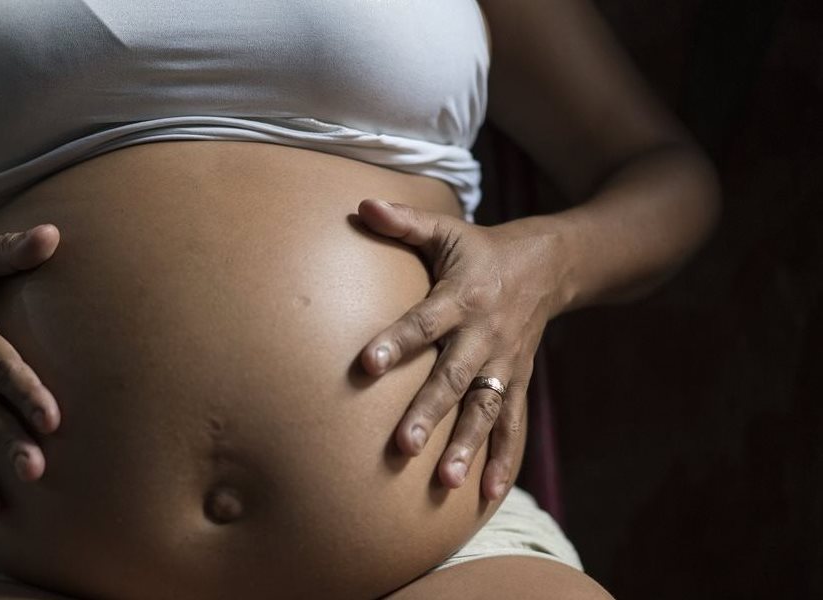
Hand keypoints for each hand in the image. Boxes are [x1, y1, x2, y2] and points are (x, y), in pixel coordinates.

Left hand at [355, 199, 564, 500]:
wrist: (552, 264)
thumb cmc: (482, 249)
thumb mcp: (446, 230)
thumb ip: (403, 222)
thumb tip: (360, 205)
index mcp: (463, 296)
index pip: (424, 322)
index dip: (396, 342)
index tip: (367, 365)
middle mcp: (485, 336)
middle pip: (454, 378)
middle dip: (429, 413)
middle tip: (401, 445)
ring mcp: (505, 365)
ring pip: (485, 411)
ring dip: (467, 448)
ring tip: (445, 483)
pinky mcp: (517, 383)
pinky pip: (513, 427)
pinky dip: (503, 462)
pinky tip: (487, 498)